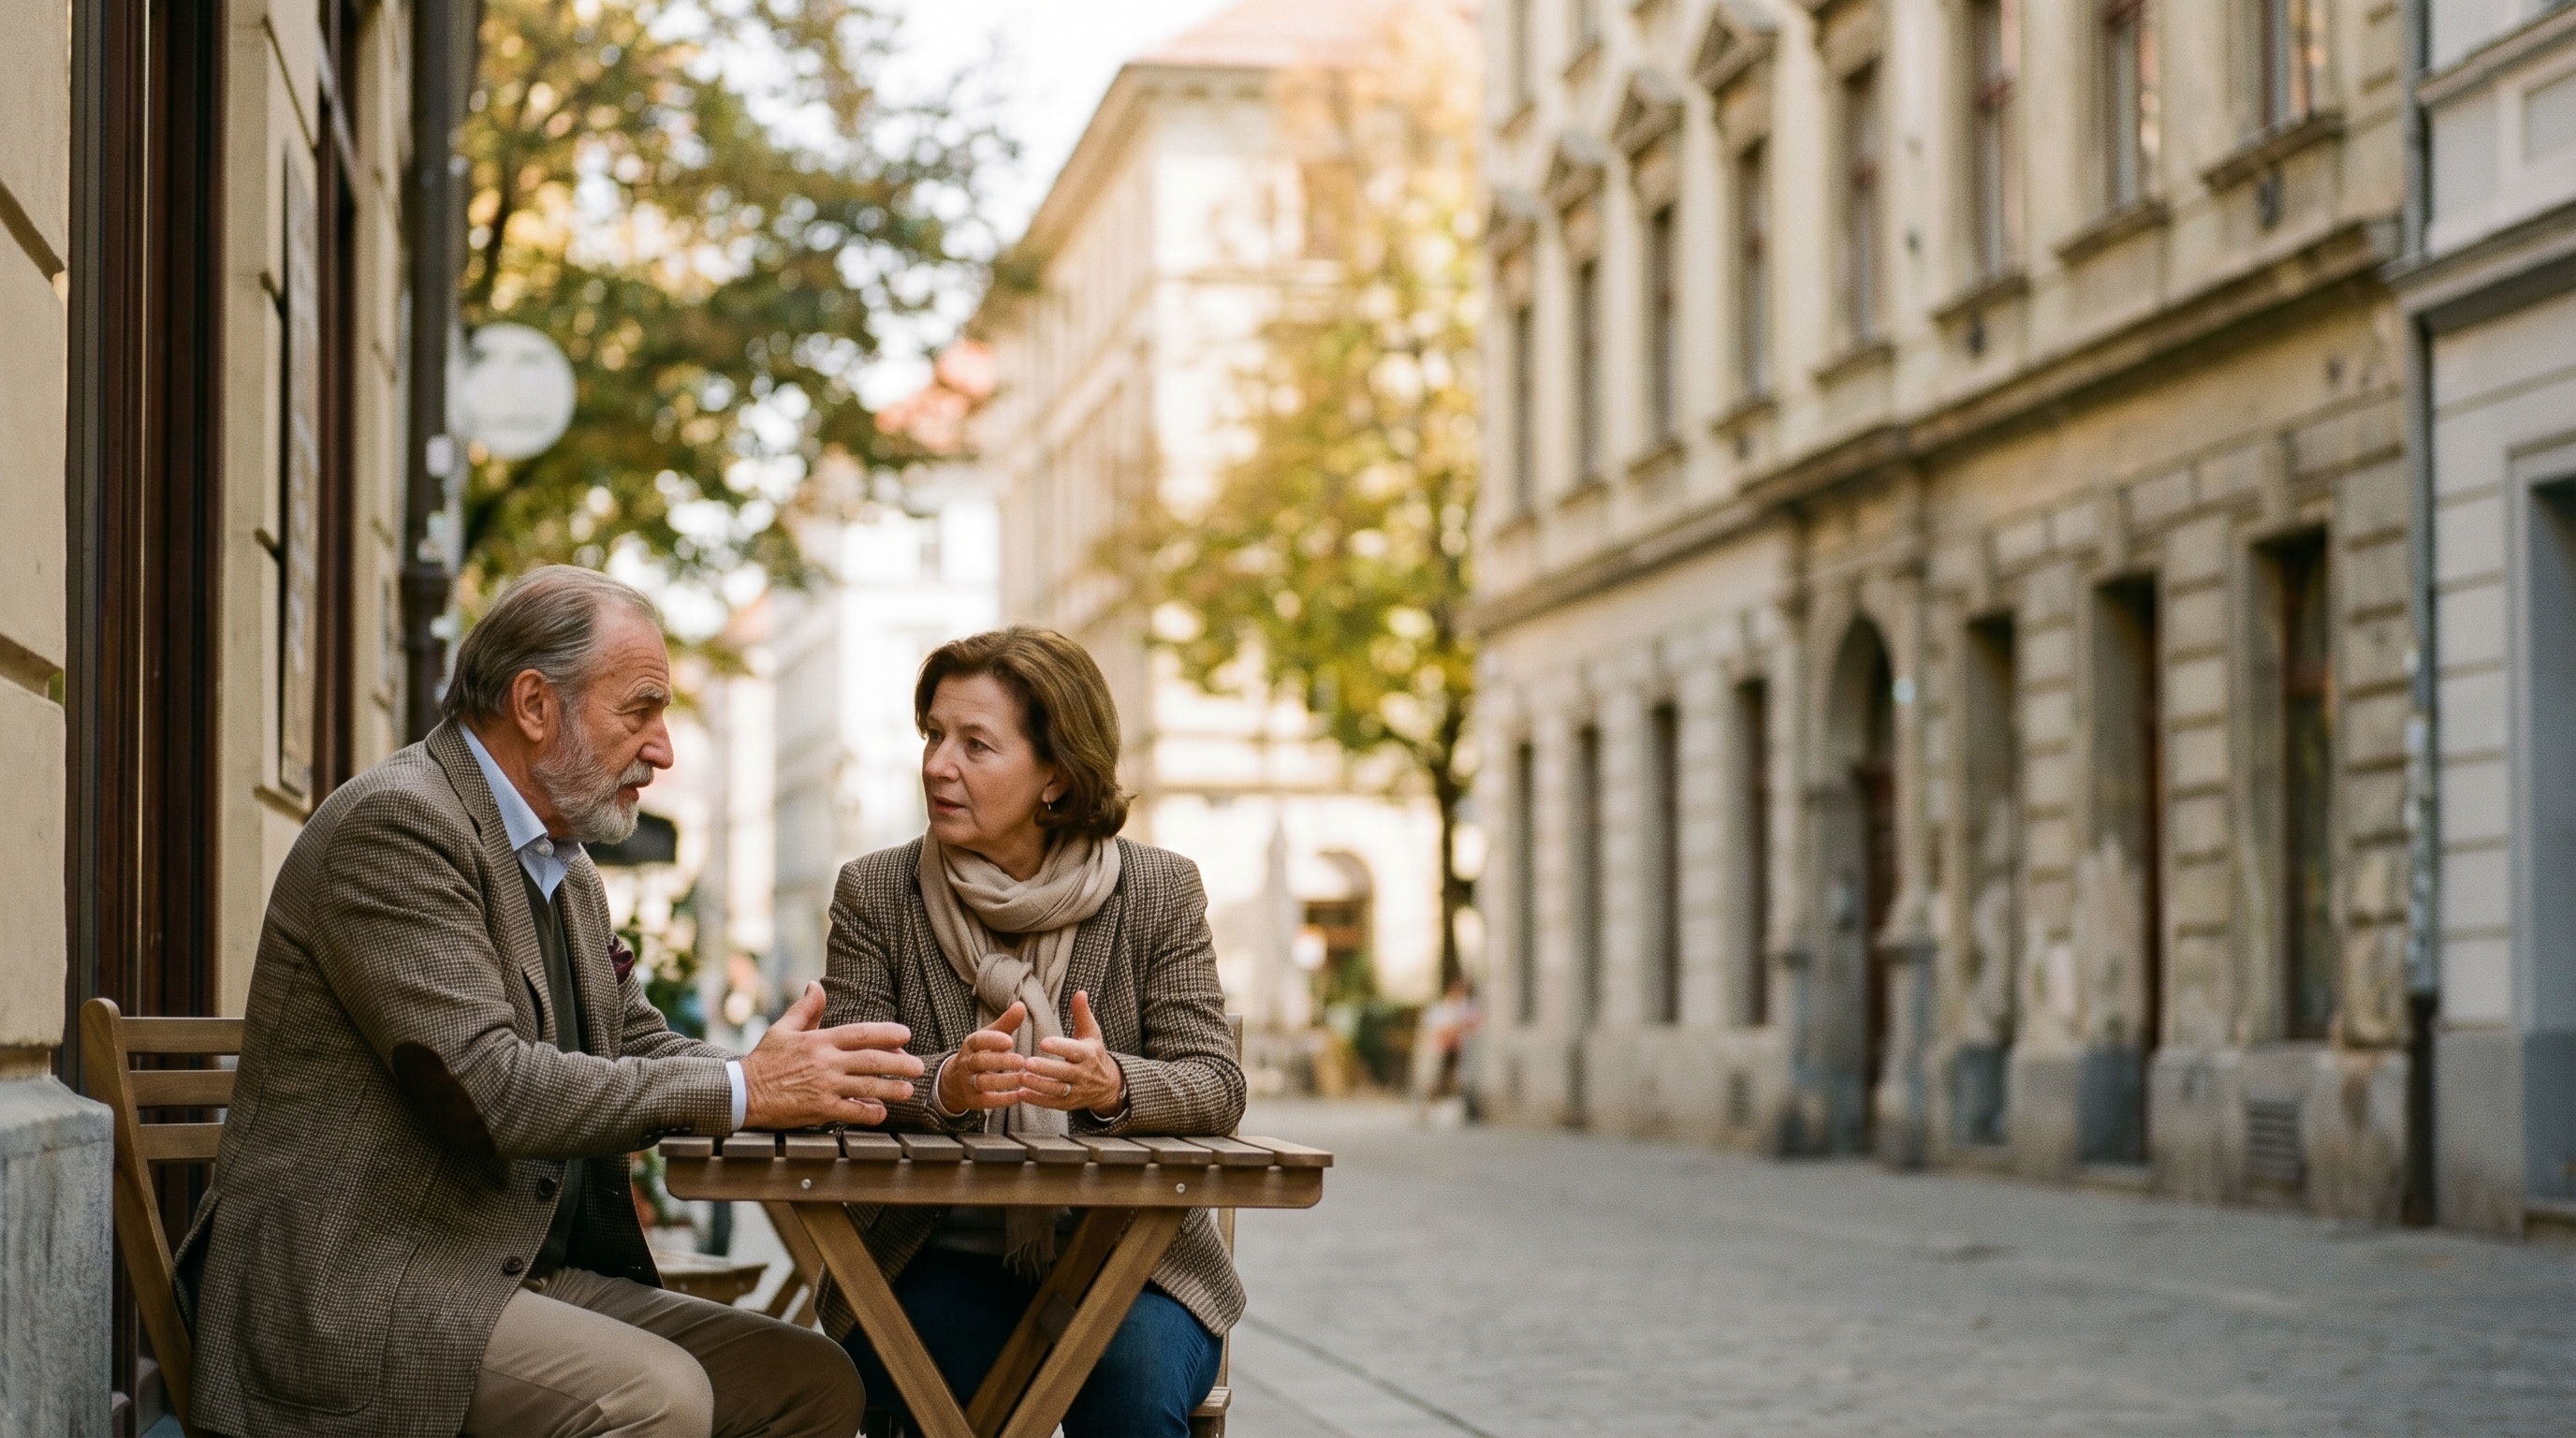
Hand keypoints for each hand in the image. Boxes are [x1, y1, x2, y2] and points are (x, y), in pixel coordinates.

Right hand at [740, 982, 923, 1128]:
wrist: (742, 1093)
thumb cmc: (763, 1061)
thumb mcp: (783, 1029)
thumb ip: (805, 1009)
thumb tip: (816, 986)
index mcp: (819, 1041)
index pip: (860, 1033)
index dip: (886, 1033)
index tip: (905, 1034)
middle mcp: (826, 1062)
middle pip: (871, 1060)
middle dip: (899, 1063)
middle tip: (919, 1067)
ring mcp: (824, 1086)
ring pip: (866, 1087)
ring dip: (891, 1088)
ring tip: (908, 1090)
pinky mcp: (819, 1109)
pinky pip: (851, 1112)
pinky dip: (868, 1113)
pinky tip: (880, 1112)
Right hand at [936, 1002, 1032, 1113]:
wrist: (955, 1082)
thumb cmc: (980, 1053)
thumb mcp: (990, 1037)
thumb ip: (1006, 1023)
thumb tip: (1021, 1005)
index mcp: (970, 1045)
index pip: (978, 1041)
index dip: (992, 1040)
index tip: (1010, 1041)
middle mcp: (966, 1063)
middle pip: (980, 1062)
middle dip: (1000, 1061)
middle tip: (1022, 1060)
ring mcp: (967, 1083)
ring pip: (982, 1082)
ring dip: (1003, 1081)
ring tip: (1023, 1078)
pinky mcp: (972, 1100)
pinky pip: (985, 1101)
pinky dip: (1001, 1099)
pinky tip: (1018, 1096)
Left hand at [1020, 991, 1124, 1116]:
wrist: (1106, 1085)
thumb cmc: (1093, 1053)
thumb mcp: (1091, 1032)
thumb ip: (1082, 1013)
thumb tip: (1080, 992)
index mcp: (1087, 1054)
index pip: (1074, 1051)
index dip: (1059, 1047)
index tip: (1043, 1042)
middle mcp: (1083, 1074)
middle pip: (1064, 1073)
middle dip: (1046, 1069)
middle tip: (1026, 1062)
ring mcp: (1076, 1091)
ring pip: (1057, 1090)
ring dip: (1039, 1085)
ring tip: (1021, 1077)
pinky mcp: (1068, 1104)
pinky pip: (1052, 1103)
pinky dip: (1037, 1100)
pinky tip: (1021, 1093)